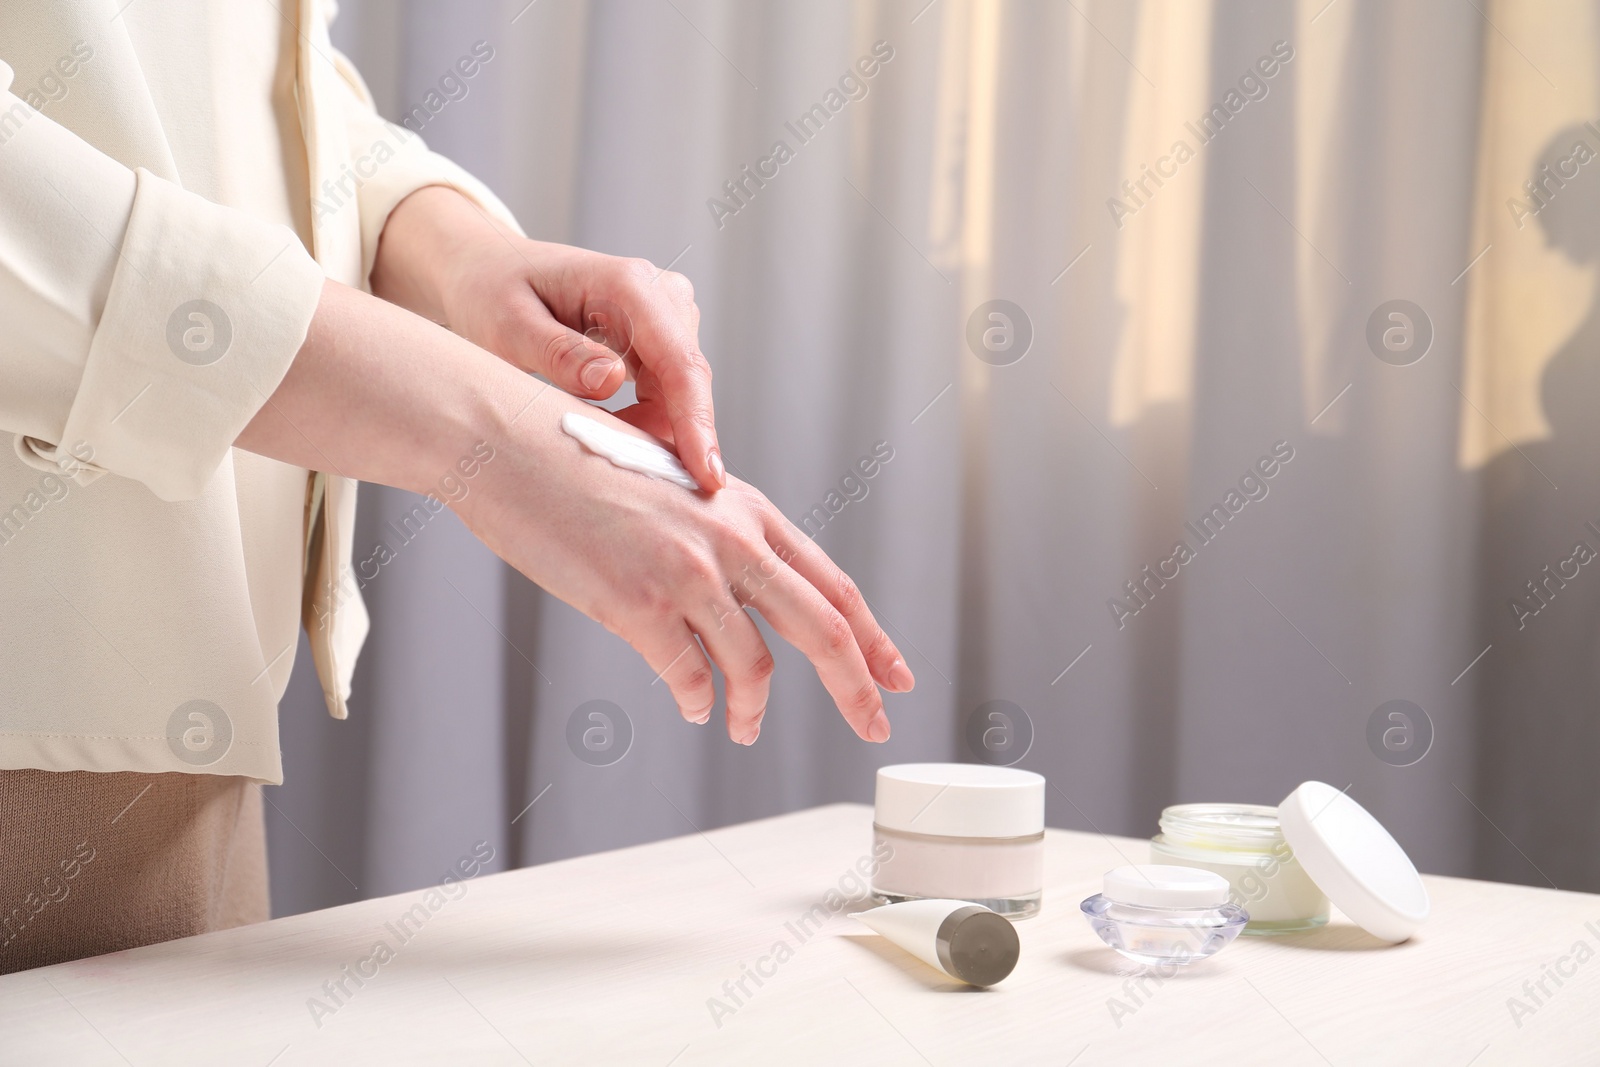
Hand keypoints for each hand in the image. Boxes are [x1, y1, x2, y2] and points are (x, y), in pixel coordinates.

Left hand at [371, 186, 725, 490]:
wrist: (490, 271)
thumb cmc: (492, 291)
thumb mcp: (508, 324)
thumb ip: (558, 353)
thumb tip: (611, 381)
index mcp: (628, 284)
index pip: (678, 362)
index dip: (696, 423)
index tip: (706, 476)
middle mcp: (660, 295)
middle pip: (687, 383)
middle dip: (672, 440)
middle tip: (635, 490)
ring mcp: (666, 317)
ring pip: (680, 395)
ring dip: (649, 433)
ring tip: (596, 450)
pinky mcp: (660, 340)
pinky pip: (667, 395)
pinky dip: (642, 425)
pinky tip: (605, 433)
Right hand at [458, 384, 916, 743]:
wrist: (508, 441)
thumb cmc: (577, 462)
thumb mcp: (672, 489)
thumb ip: (714, 539)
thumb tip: (734, 608)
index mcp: (743, 508)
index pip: (831, 583)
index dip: (873, 636)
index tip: (896, 674)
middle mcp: (730, 538)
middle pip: (824, 629)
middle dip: (858, 687)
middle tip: (875, 725)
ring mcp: (688, 572)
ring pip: (754, 668)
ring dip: (754, 712)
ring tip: (744, 730)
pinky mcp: (638, 604)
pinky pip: (687, 679)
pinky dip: (694, 702)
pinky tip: (690, 706)